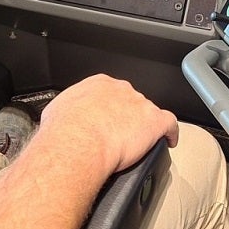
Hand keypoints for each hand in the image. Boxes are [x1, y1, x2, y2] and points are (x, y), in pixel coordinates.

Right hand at [39, 74, 177, 175]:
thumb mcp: (57, 111)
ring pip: (148, 113)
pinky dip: (171, 132)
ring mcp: (140, 105)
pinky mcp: (155, 122)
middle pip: (131, 101)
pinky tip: (169, 140)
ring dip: (145, 125)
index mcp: (100, 85)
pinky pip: (169, 124)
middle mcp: (122, 90)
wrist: (78, 143)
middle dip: (127, 116)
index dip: (111, 107)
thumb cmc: (64, 130)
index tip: (107, 118)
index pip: (111, 92)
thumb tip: (63, 118)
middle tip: (119, 134)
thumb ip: (68, 110)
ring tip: (139, 142)